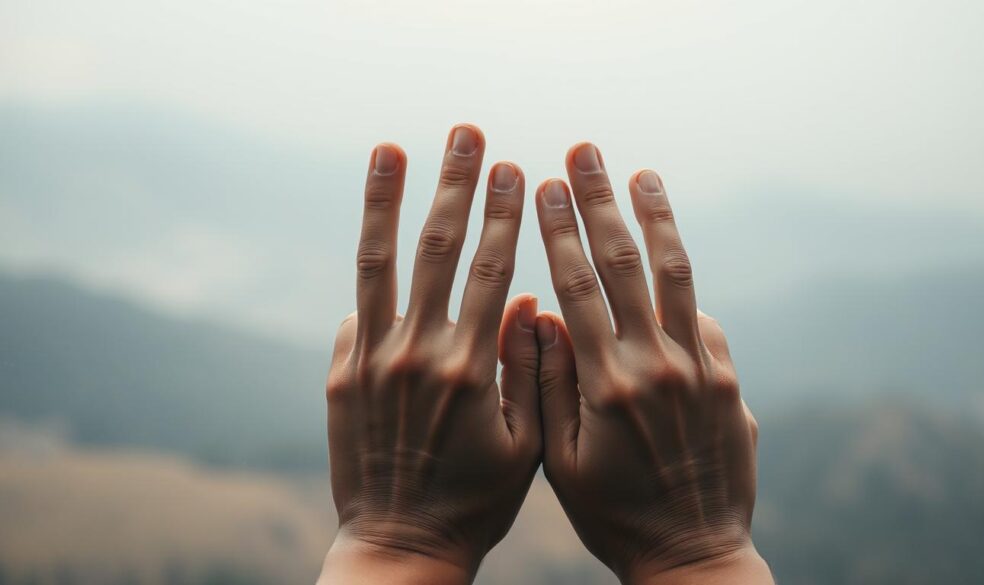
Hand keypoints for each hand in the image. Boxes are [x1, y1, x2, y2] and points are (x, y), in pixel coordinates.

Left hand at [319, 125, 541, 583]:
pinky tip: (378, 233)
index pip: (491, 272)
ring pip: (379, 263)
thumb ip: (529, 370)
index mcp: (469, 370)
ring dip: (387, 200)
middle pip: (436, 250)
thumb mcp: (524, 443)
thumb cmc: (476, 501)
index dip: (506, 217)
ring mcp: (371, 361)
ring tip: (391, 149)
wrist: (400, 545)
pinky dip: (371, 274)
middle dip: (454, 185)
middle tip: (466, 133)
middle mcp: (416, 354)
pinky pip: (358, 312)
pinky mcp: (342, 374)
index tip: (518, 171)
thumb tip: (532, 302)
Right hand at [533, 143, 772, 583]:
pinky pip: (703, 318)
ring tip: (641, 174)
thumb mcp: (560, 459)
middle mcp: (657, 367)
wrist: (694, 556)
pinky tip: (667, 256)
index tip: (541, 185)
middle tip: (584, 152)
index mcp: (605, 387)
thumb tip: (539, 313)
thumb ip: (550, 383)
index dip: (557, 231)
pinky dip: (680, 284)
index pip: (576, 289)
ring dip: (656, 219)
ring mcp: (701, 370)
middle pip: (624, 265)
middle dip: (600, 202)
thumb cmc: (612, 515)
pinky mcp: (729, 381)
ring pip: (676, 276)